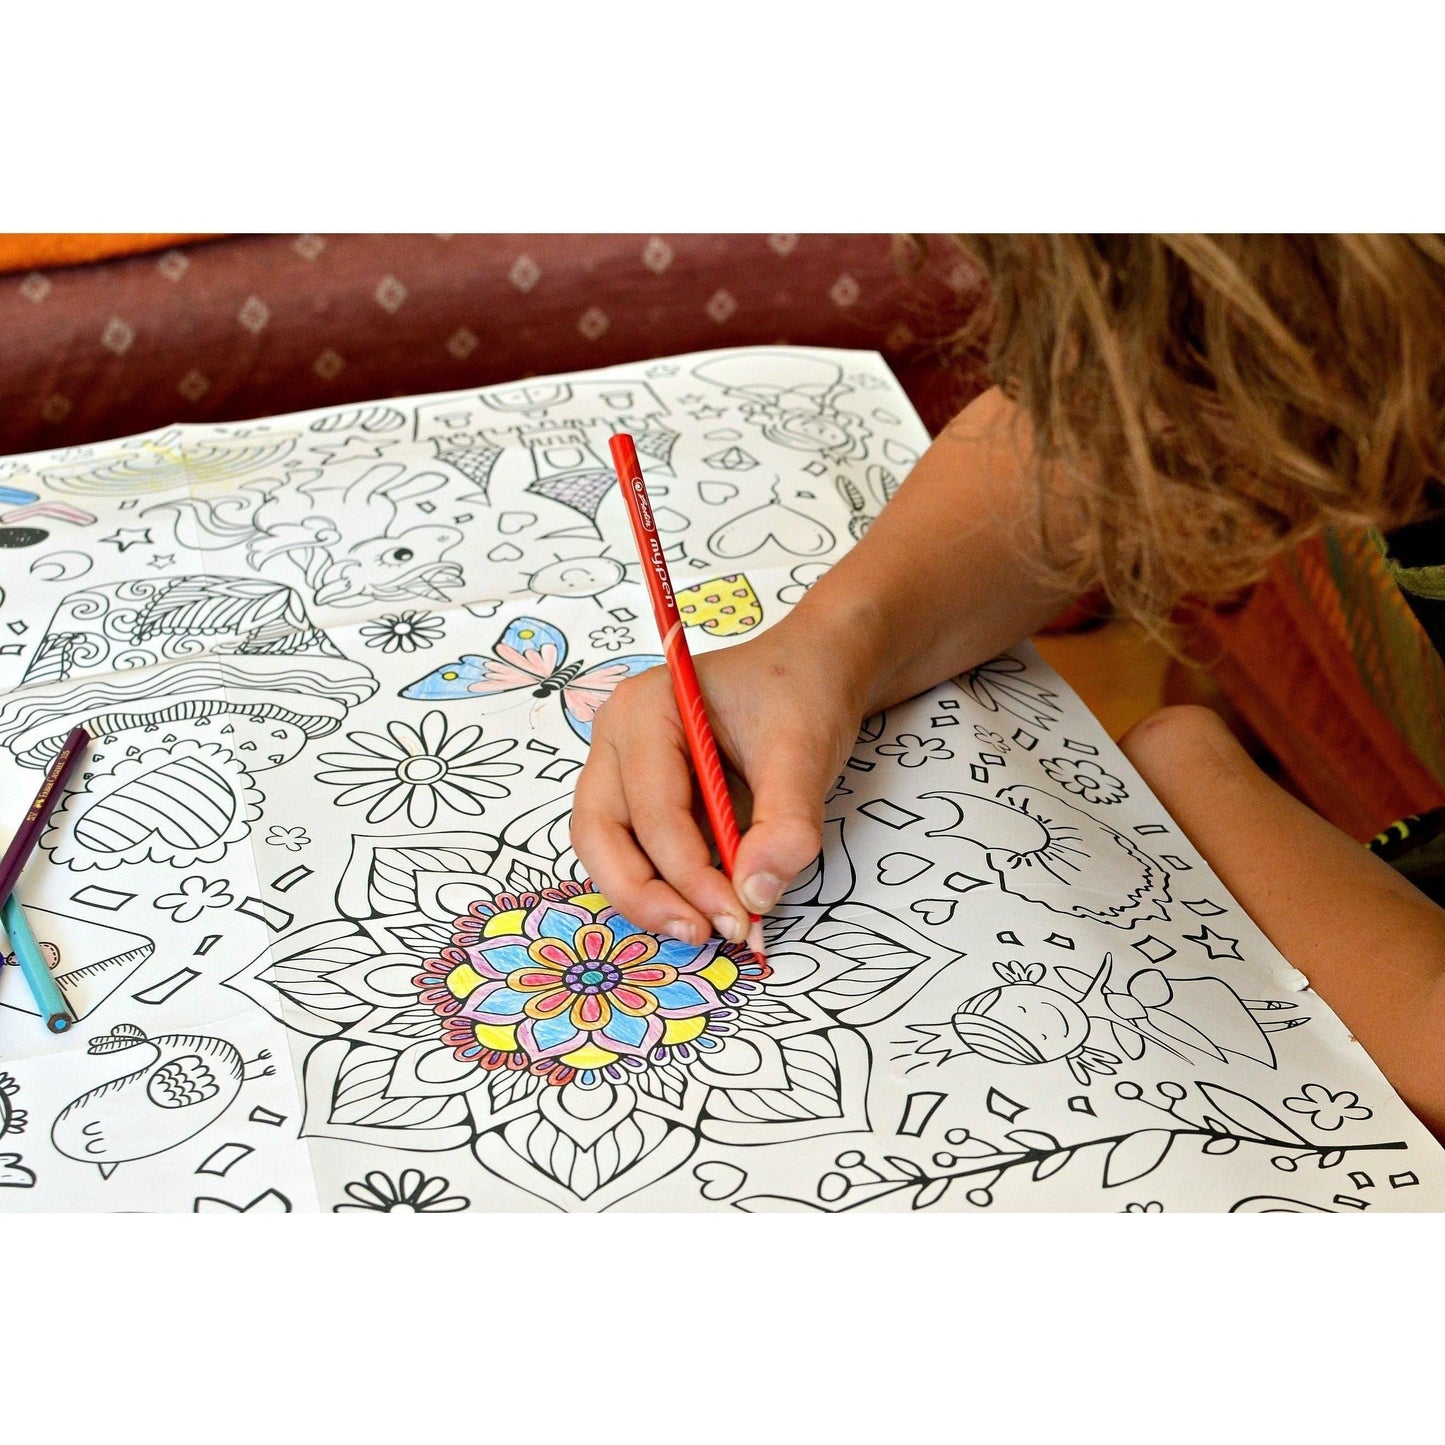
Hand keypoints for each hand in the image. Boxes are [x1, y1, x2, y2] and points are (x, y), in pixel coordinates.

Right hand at [571, 618, 867, 946]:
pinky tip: (704, 903)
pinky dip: (662, 881)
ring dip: (647, 895)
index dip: (690, 873)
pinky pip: (632, 846)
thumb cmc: (801, 693)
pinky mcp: (638, 791)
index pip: (652, 810)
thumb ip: (785, 822)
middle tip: (700, 933)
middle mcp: (617, 734)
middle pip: (600, 832)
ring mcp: (620, 763)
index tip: (739, 915)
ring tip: (703, 926)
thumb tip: (756, 895)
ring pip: (606, 846)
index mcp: (645, 708)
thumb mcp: (805, 750)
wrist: (814, 670)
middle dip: (645, 893)